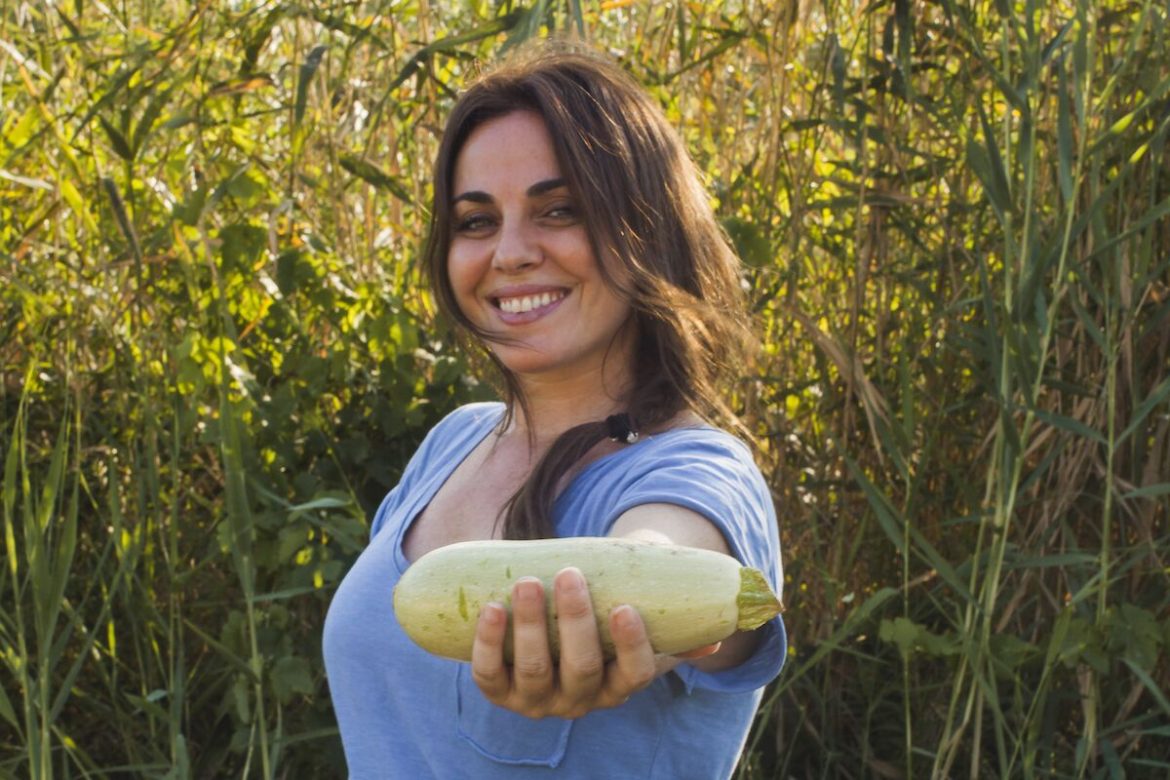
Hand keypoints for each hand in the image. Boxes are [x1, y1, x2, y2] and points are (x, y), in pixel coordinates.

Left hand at [471, 567, 660, 719]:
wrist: (554, 624)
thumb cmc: (607, 611)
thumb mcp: (641, 618)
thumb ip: (672, 618)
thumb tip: (713, 637)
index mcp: (621, 684)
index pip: (635, 673)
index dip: (631, 646)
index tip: (624, 608)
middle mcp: (581, 700)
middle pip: (582, 669)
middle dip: (575, 622)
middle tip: (568, 574)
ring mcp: (538, 700)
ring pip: (535, 671)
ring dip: (530, 627)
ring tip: (527, 583)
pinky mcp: (500, 691)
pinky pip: (491, 674)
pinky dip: (489, 643)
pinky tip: (491, 607)